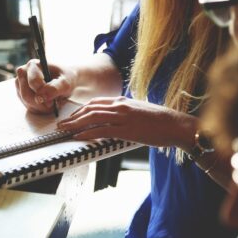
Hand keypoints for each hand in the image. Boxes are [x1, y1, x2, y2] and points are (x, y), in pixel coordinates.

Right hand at [15, 59, 75, 113]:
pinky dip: (38, 109)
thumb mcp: (66, 82)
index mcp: (33, 65)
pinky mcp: (21, 95)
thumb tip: (42, 97)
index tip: (52, 101)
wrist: (64, 82)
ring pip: (26, 101)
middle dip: (40, 103)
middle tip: (52, 104)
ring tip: (51, 103)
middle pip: (26, 94)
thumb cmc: (65, 79)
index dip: (42, 93)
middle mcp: (23, 73)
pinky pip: (27, 106)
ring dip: (40, 107)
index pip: (33, 82)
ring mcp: (20, 85)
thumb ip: (55, 88)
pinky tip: (46, 104)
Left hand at [57, 96, 194, 147]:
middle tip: (61, 124)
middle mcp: (120, 105)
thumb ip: (124, 113)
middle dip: (73, 117)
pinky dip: (87, 133)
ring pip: (92, 117)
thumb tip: (113, 120)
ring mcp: (123, 116)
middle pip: (90, 108)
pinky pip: (102, 130)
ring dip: (75, 124)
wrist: (176, 125)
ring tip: (65, 130)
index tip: (71, 117)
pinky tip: (78, 137)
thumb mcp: (138, 111)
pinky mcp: (127, 129)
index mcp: (122, 100)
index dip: (80, 110)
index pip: (95, 102)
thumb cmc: (160, 121)